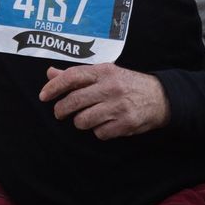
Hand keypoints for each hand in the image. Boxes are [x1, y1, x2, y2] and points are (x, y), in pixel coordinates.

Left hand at [40, 64, 170, 138]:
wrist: (161, 97)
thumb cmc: (128, 85)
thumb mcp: (106, 74)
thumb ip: (78, 75)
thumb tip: (50, 73)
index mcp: (105, 72)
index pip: (72, 77)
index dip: (54, 87)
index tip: (43, 96)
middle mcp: (111, 87)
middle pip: (73, 102)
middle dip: (61, 110)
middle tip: (60, 113)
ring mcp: (119, 106)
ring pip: (83, 121)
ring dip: (82, 122)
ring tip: (89, 118)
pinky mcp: (125, 123)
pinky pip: (99, 133)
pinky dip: (99, 131)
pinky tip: (107, 123)